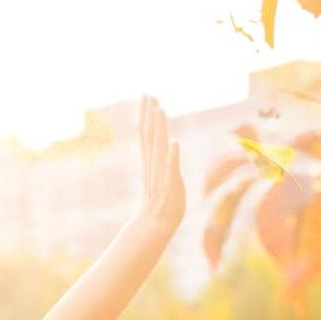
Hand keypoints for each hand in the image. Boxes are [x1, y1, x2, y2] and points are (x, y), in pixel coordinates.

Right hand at [135, 95, 183, 232]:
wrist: (155, 224)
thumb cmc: (160, 201)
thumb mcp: (159, 175)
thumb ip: (161, 158)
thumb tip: (166, 143)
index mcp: (150, 160)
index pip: (146, 133)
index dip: (146, 114)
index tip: (147, 96)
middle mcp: (153, 164)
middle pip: (149, 135)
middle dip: (150, 114)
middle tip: (149, 94)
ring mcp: (160, 174)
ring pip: (158, 147)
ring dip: (159, 129)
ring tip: (160, 110)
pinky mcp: (170, 184)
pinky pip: (171, 168)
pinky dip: (172, 155)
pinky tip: (174, 142)